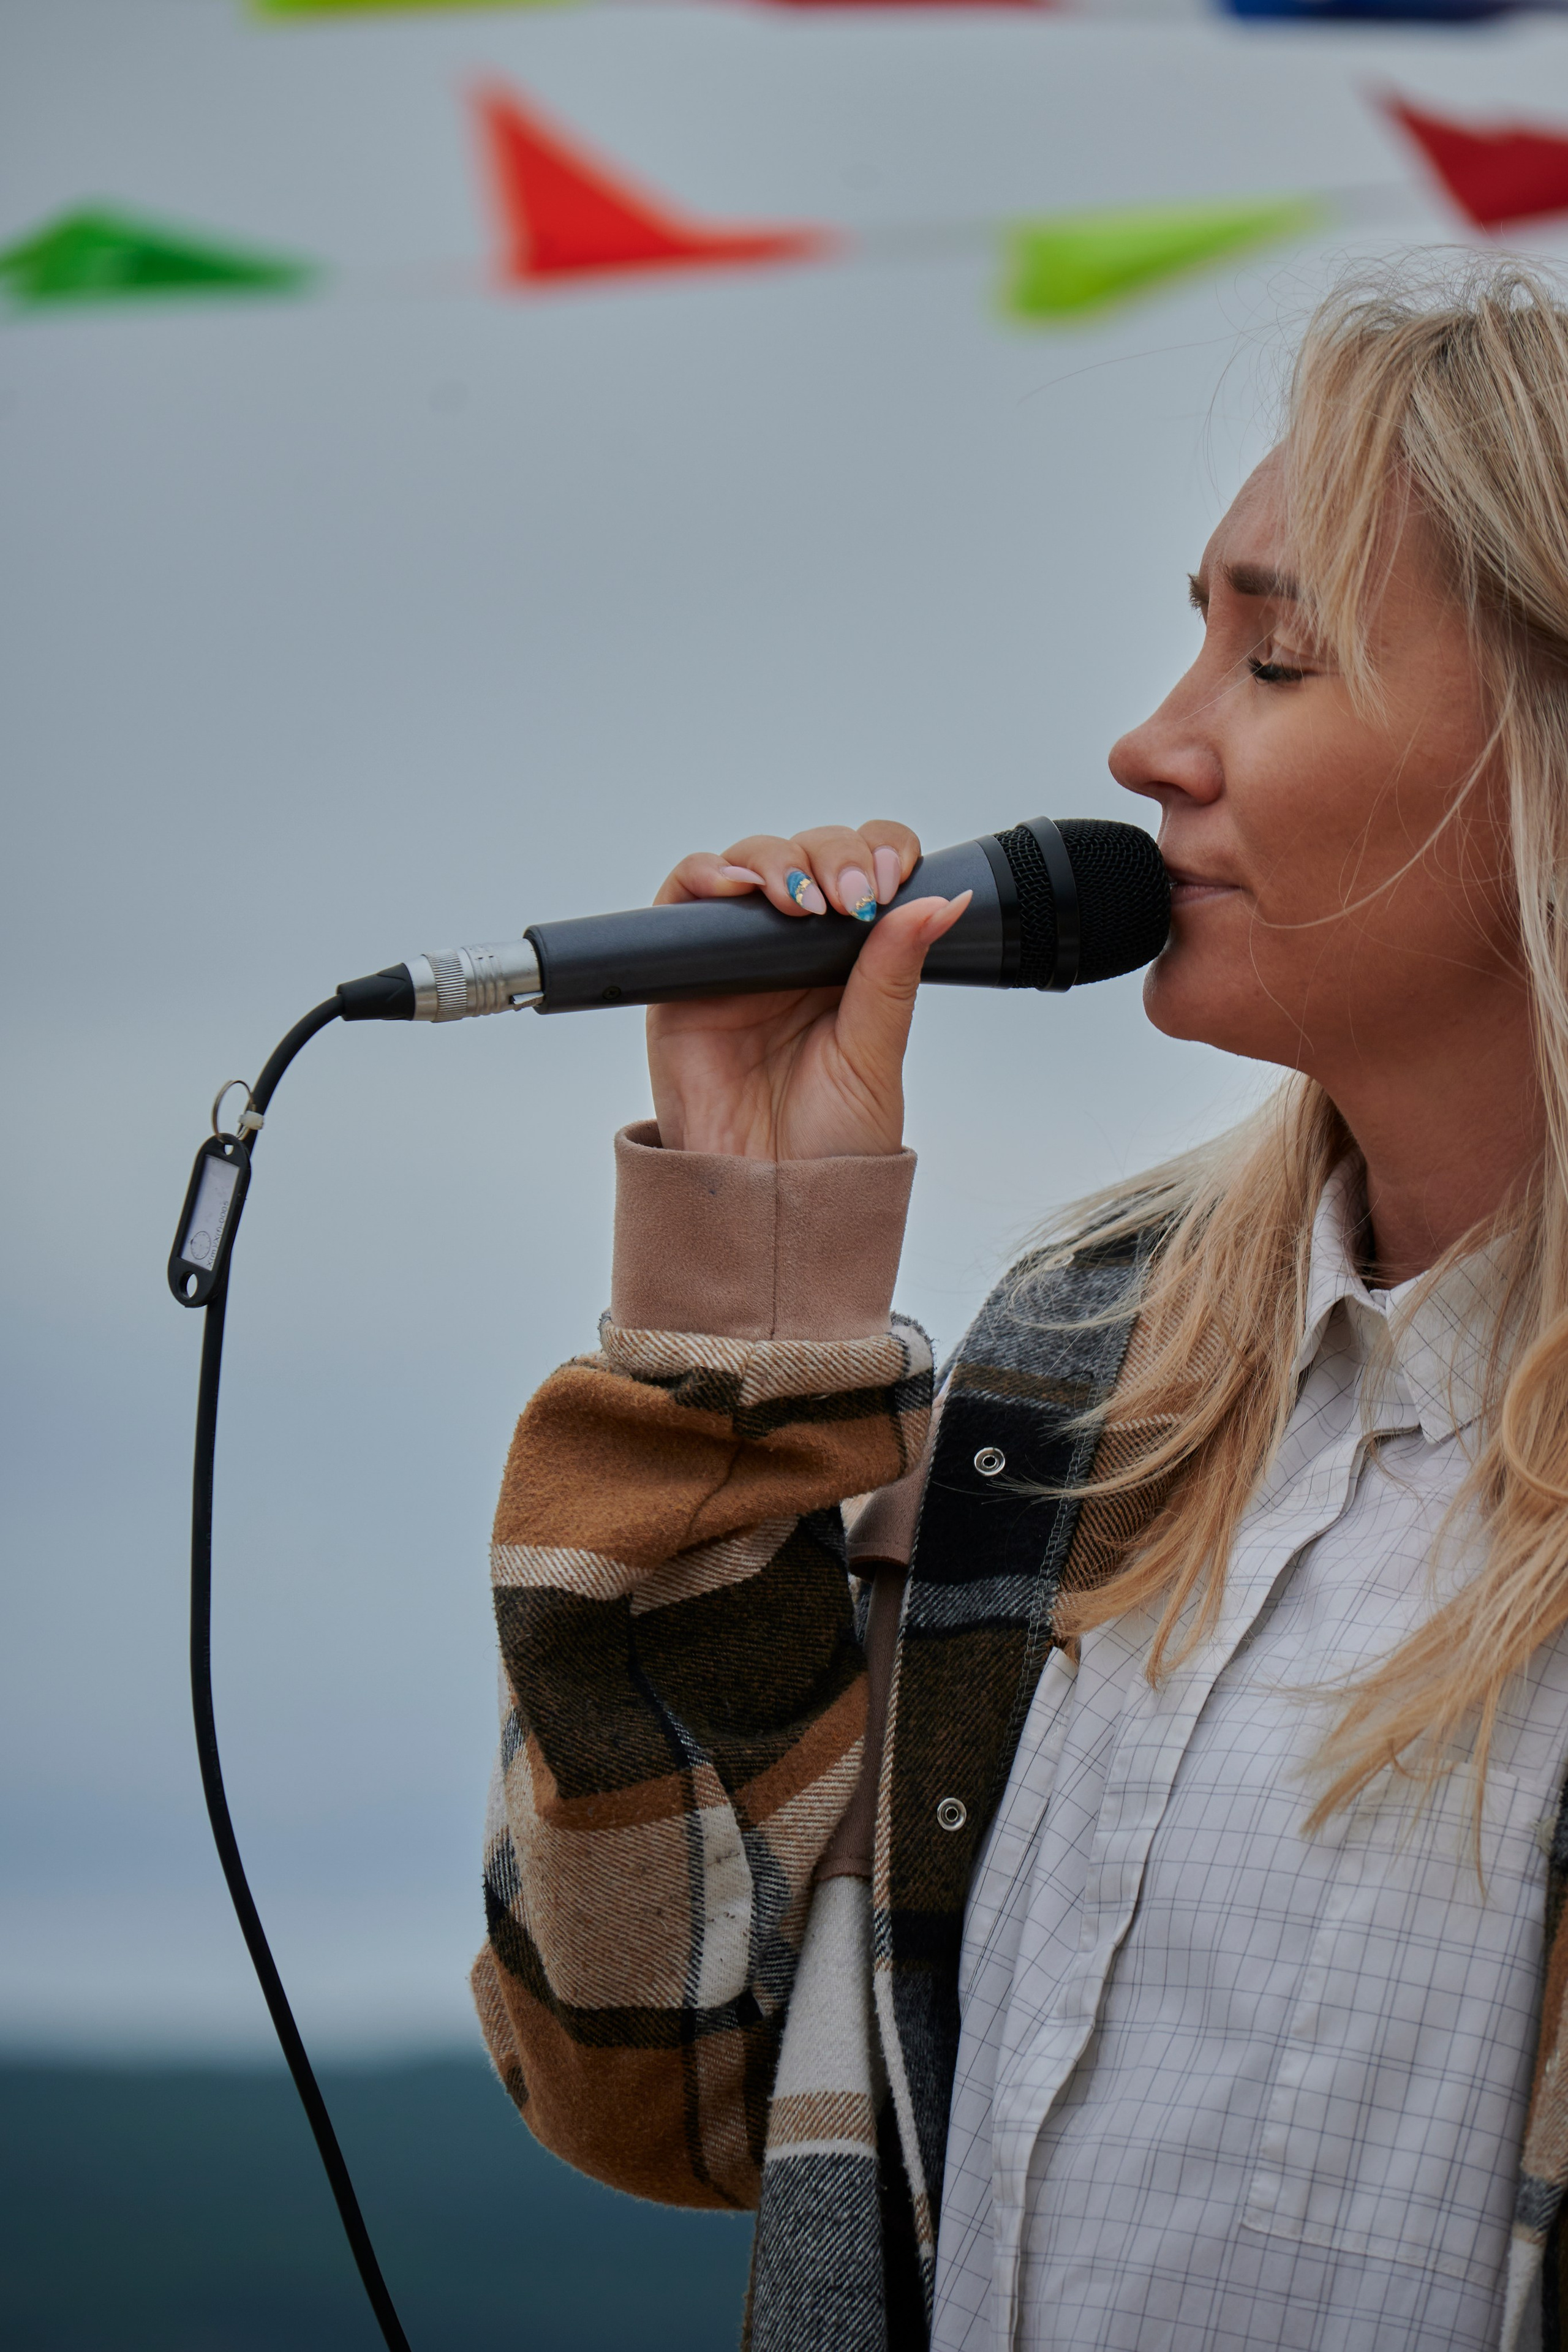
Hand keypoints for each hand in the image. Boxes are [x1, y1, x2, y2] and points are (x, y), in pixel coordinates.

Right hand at [646, 820, 969, 1159]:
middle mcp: (793, 952)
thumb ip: (895, 975)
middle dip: (836, 858)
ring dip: (779, 861)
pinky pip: (682, 901)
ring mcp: (736, 959)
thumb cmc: (828, 1147)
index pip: (868, 871)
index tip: (895, 879)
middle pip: (811, 855)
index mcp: (850, 963)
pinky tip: (738, 888)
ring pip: (750, 864)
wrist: (772, 1203)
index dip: (881, 854)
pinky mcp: (681, 978)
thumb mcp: (876, 1055)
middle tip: (853, 899)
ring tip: (803, 900)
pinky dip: (704, 876)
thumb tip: (942, 902)